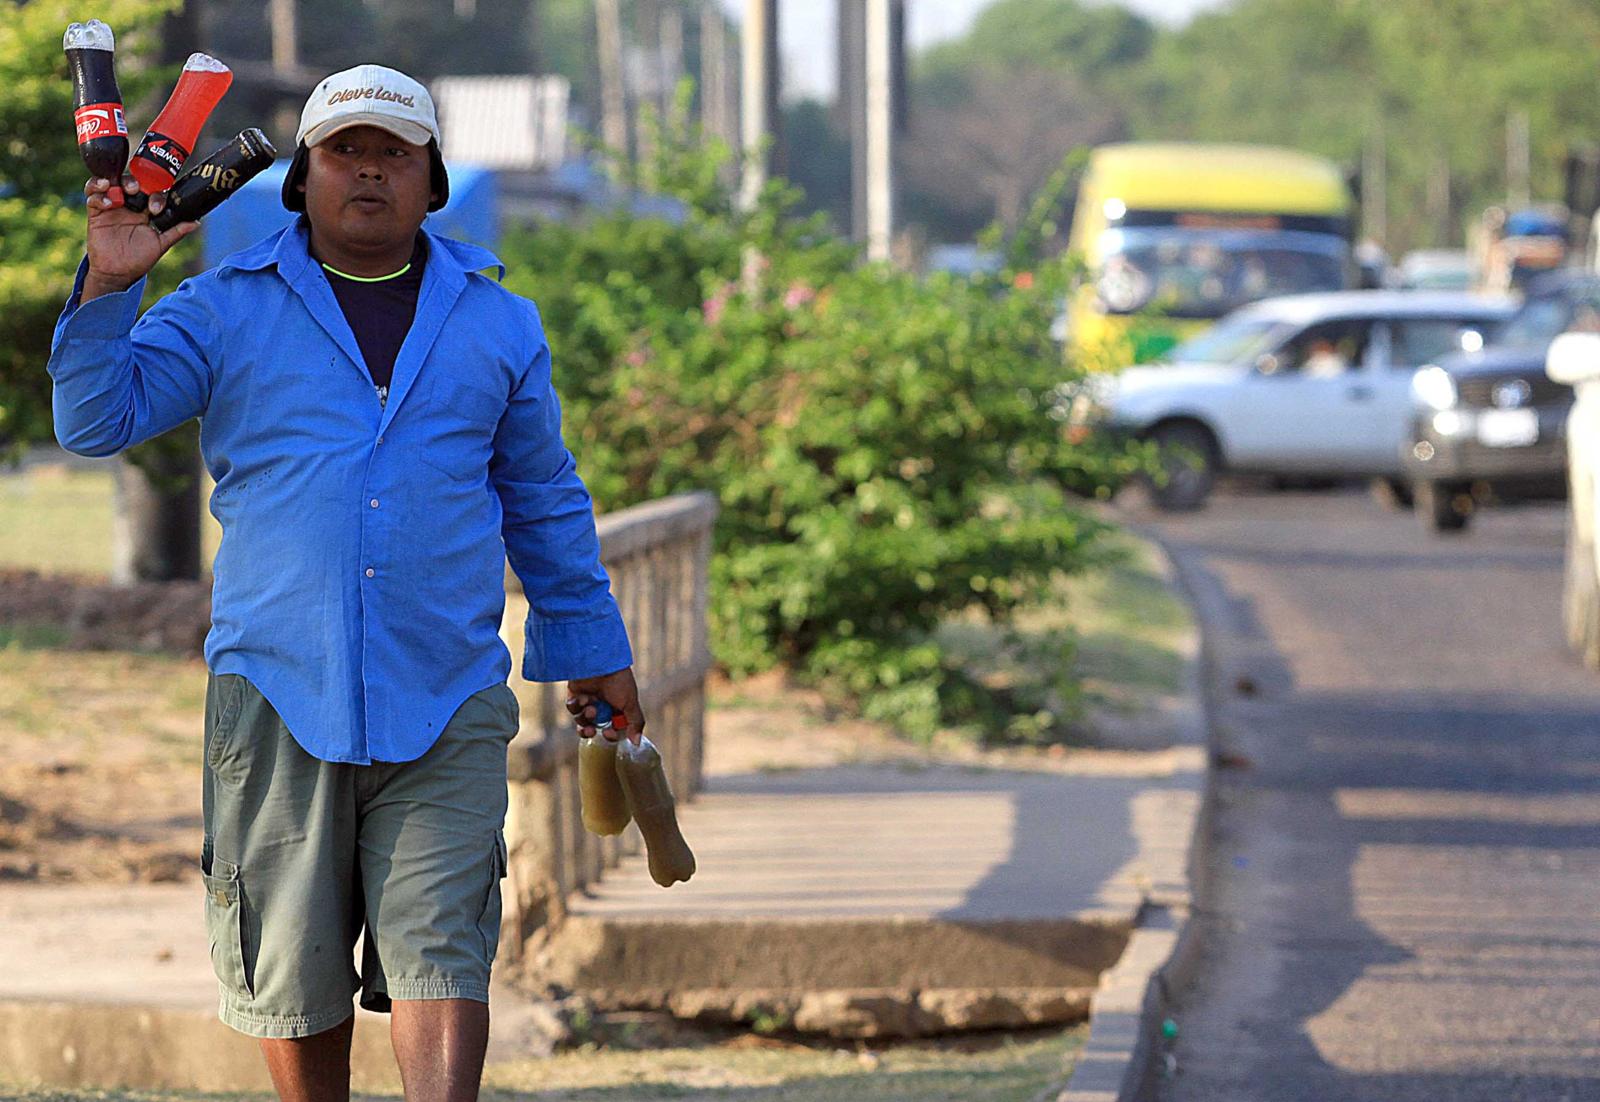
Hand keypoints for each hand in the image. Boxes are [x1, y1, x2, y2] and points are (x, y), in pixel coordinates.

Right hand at [81, 174, 198, 302]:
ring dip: (113, 181)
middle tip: (135, 189)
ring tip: (118, 189)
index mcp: (147, 210)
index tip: (156, 209)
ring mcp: (113, 207)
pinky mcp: (96, 212)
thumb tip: (196, 222)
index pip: (152, 193)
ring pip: (110, 183)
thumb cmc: (140, 259)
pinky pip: (93, 196)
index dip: (155, 196)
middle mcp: (130, 205)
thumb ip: (176, 232)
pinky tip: (106, 202)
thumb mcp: (160, 245)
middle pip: (131, 182)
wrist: (118, 273)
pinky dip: (97, 194)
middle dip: (133, 181)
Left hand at [565, 667, 644, 743]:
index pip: (612, 730)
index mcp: (617, 709)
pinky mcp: (575, 694)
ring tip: (591, 706)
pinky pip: (572, 708)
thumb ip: (634, 723)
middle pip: (593, 728)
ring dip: (586, 716)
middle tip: (592, 730)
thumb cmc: (619, 681)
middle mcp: (602, 706)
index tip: (608, 733)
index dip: (609, 735)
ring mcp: (588, 701)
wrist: (602, 661)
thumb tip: (637, 743)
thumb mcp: (631, 703)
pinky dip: (576, 706)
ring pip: (581, 720)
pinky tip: (583, 698)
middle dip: (591, 730)